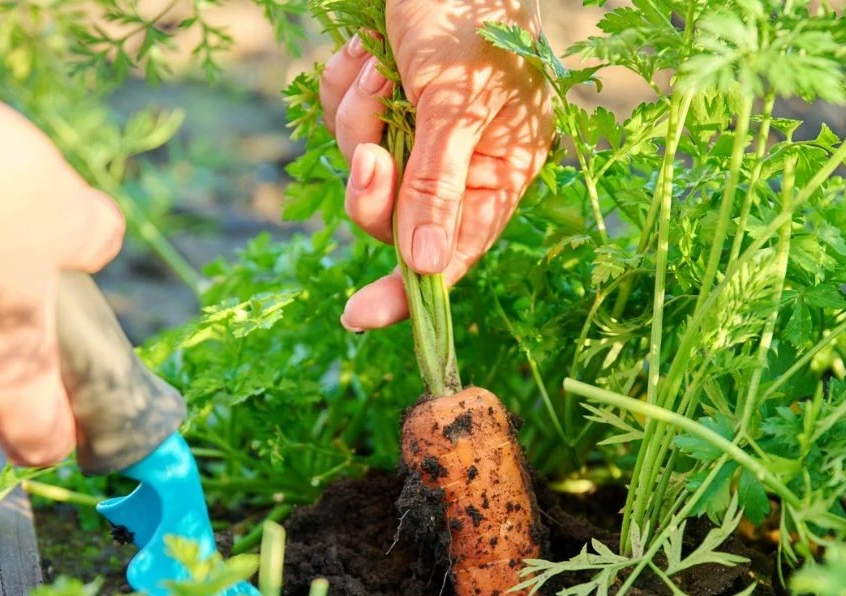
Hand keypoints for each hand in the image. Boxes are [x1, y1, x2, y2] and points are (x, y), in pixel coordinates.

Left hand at [319, 0, 552, 330]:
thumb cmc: (469, 5)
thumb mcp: (455, 100)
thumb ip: (439, 184)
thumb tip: (429, 267)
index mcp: (502, 168)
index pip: (455, 252)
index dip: (410, 291)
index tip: (359, 315)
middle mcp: (462, 157)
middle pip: (395, 218)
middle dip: (372, 186)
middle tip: (370, 151)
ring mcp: (418, 127)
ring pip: (362, 167)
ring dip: (355, 120)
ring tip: (375, 66)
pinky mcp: (384, 97)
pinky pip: (344, 118)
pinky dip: (343, 87)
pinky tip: (362, 48)